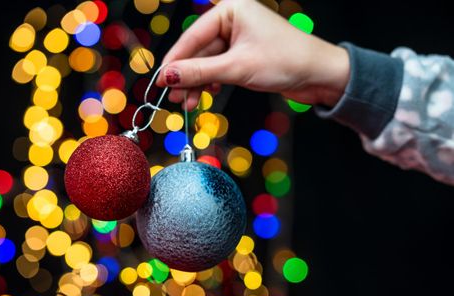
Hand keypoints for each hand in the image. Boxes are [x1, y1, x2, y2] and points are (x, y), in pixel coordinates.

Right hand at [156, 0, 349, 109]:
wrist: (319, 75)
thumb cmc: (286, 61)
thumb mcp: (237, 68)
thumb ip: (200, 72)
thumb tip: (168, 76)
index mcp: (231, 10)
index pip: (192, 36)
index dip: (175, 61)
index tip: (160, 81)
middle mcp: (233, 20)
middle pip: (198, 50)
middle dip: (186, 76)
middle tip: (173, 97)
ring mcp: (238, 39)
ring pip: (207, 62)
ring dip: (197, 82)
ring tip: (188, 102)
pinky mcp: (243, 55)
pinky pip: (218, 68)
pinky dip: (211, 82)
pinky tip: (209, 94)